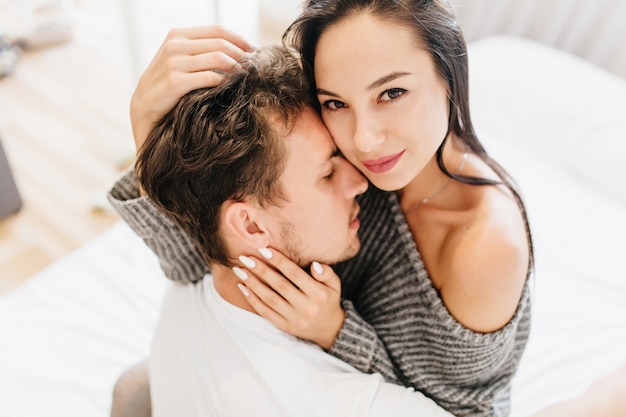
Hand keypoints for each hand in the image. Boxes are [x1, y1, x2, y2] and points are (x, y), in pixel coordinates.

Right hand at [130, 25, 254, 153]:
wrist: (143, 108)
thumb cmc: (166, 85)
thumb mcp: (179, 60)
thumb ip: (200, 50)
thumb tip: (236, 48)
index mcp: (177, 35)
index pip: (218, 30)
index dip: (240, 40)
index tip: (254, 52)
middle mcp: (175, 45)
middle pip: (221, 43)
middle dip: (242, 55)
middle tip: (254, 67)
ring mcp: (174, 63)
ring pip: (219, 58)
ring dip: (237, 68)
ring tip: (246, 77)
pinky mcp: (176, 82)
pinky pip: (211, 77)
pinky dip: (226, 81)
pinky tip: (232, 87)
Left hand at [234, 248, 344, 349]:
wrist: (329, 329)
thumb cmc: (328, 299)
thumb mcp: (334, 284)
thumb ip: (326, 272)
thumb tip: (314, 264)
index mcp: (318, 293)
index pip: (294, 274)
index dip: (278, 261)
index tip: (264, 249)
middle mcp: (306, 307)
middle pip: (279, 285)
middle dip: (261, 270)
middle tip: (245, 257)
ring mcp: (294, 319)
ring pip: (269, 299)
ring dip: (252, 283)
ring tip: (240, 270)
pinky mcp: (284, 327)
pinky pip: (265, 312)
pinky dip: (252, 300)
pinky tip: (242, 287)